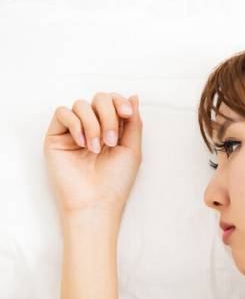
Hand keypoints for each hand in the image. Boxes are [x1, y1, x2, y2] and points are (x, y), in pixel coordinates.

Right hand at [43, 91, 142, 224]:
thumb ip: (134, 122)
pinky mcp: (56, 136)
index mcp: (112, 128)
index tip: (127, 114)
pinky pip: (62, 113)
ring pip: (81, 104)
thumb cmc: (116, 181)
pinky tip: (82, 143)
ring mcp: (74, 131)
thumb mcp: (132, 149)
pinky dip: (76, 124)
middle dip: (108, 115)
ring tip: (97, 148)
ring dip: (93, 124)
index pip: (114, 101)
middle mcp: (93, 127)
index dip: (120, 102)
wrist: (96, 202)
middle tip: (112, 141)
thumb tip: (133, 96)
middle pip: (98, 98)